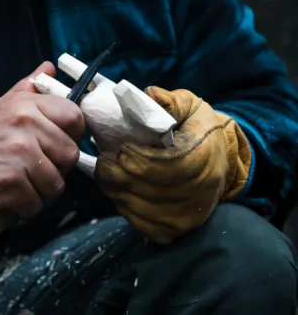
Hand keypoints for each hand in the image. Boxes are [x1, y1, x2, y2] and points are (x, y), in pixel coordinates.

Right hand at [0, 62, 84, 217]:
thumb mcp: (2, 105)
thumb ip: (28, 87)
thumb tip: (49, 68)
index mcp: (27, 106)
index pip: (75, 117)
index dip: (72, 134)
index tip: (59, 143)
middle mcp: (26, 126)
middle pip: (70, 155)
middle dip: (57, 167)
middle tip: (36, 167)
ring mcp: (19, 156)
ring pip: (56, 184)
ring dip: (41, 190)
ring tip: (22, 181)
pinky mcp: (11, 183)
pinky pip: (36, 203)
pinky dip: (25, 204)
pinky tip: (11, 193)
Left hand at [95, 87, 251, 243]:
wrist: (220, 161)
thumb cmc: (198, 129)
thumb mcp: (190, 106)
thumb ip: (170, 101)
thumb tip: (150, 94)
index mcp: (202, 160)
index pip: (160, 166)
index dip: (133, 157)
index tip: (120, 147)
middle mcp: (197, 193)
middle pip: (142, 187)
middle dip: (116, 171)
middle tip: (105, 157)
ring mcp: (185, 217)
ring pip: (134, 206)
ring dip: (114, 188)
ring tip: (109, 170)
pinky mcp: (173, 231)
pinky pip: (136, 221)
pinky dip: (122, 205)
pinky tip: (120, 189)